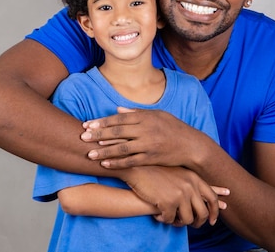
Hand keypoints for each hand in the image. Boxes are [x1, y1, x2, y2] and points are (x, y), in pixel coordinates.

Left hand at [81, 107, 212, 168]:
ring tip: (89, 154)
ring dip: (104, 151)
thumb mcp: (157, 115)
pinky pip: (131, 161)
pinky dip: (118, 163)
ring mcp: (148, 145)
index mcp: (145, 117)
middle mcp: (146, 130)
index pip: (119, 119)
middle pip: (117, 133)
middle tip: (82, 137)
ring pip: (122, 148)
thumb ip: (136, 113)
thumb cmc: (173, 128)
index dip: (102, 122)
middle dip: (98, 135)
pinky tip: (105, 164)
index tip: (87, 124)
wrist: (191, 145)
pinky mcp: (151, 159)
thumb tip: (117, 110)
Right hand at [122, 166, 228, 227]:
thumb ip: (189, 183)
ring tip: (172, 219)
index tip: (213, 220)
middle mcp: (190, 186)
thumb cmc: (154, 172)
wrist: (137, 170)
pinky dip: (164, 219)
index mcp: (193, 178)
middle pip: (203, 213)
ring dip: (179, 222)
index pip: (212, 196)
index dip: (215, 210)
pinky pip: (170, 220)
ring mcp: (179, 195)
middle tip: (194, 226)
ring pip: (187, 220)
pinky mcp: (168, 202)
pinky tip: (157, 215)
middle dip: (198, 223)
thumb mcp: (177, 173)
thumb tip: (202, 199)